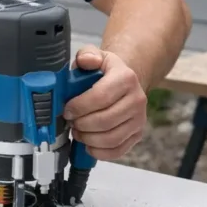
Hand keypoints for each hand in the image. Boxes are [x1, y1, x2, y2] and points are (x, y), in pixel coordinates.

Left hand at [63, 46, 146, 160]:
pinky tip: (88, 144)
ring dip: (88, 139)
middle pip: (105, 121)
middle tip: (70, 122)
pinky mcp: (137, 134)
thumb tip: (85, 61)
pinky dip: (99, 152)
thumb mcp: (94, 56)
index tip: (66, 110)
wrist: (123, 83)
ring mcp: (139, 119)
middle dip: (81, 124)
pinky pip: (118, 150)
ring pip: (111, 138)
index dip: (79, 106)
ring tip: (77, 131)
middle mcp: (137, 99)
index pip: (101, 97)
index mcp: (126, 78)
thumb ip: (87, 55)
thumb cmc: (104, 72)